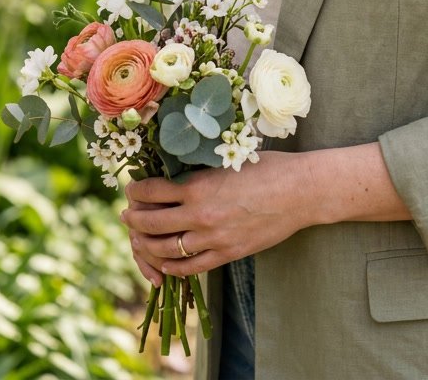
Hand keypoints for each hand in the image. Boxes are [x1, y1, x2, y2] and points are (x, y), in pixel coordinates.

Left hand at [120, 151, 316, 280]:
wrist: (300, 192)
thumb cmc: (267, 168)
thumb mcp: (227, 161)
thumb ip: (199, 172)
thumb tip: (172, 173)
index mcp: (198, 187)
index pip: (152, 191)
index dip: (136, 191)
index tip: (131, 190)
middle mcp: (200, 215)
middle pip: (152, 223)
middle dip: (134, 220)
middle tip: (127, 216)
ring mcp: (213, 239)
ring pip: (165, 249)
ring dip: (146, 245)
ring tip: (140, 239)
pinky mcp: (227, 254)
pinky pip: (189, 268)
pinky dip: (171, 266)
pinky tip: (163, 262)